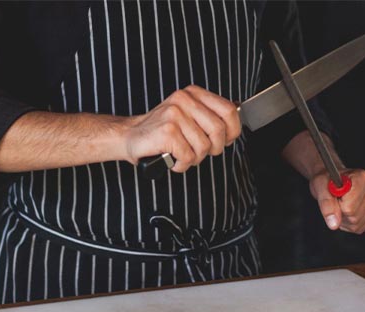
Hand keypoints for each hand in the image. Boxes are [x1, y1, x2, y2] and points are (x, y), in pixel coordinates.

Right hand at [122, 85, 240, 172]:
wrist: (130, 136)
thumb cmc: (162, 131)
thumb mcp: (188, 116)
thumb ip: (209, 117)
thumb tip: (234, 126)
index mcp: (193, 93)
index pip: (228, 110)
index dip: (232, 130)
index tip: (225, 140)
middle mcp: (184, 100)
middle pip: (219, 130)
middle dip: (214, 148)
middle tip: (201, 152)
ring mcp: (175, 114)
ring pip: (204, 147)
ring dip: (194, 158)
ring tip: (182, 154)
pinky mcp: (167, 131)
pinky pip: (188, 156)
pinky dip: (182, 164)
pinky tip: (172, 158)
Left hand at [309, 169, 364, 233]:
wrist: (332, 179)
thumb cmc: (326, 180)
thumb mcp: (319, 187)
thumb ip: (326, 204)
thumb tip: (334, 224)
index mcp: (361, 177)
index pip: (349, 208)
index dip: (337, 206)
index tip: (334, 197)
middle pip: (354, 217)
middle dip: (340, 213)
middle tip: (336, 201)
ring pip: (357, 224)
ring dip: (344, 219)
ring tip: (340, 205)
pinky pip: (360, 227)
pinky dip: (349, 223)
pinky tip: (346, 210)